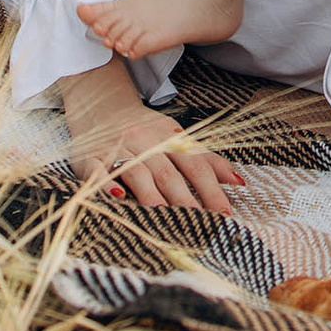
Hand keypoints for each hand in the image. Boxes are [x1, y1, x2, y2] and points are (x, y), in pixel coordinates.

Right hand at [63, 68, 246, 212]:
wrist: (101, 107)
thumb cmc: (145, 131)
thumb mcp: (177, 137)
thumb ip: (207, 160)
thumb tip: (239, 182)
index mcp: (169, 139)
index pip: (195, 165)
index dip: (211, 189)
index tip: (224, 213)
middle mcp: (145, 144)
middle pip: (168, 172)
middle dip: (185, 198)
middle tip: (199, 223)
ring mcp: (118, 150)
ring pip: (137, 172)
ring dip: (151, 194)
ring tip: (164, 214)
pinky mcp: (90, 158)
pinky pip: (99, 171)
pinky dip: (108, 184)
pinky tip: (118, 196)